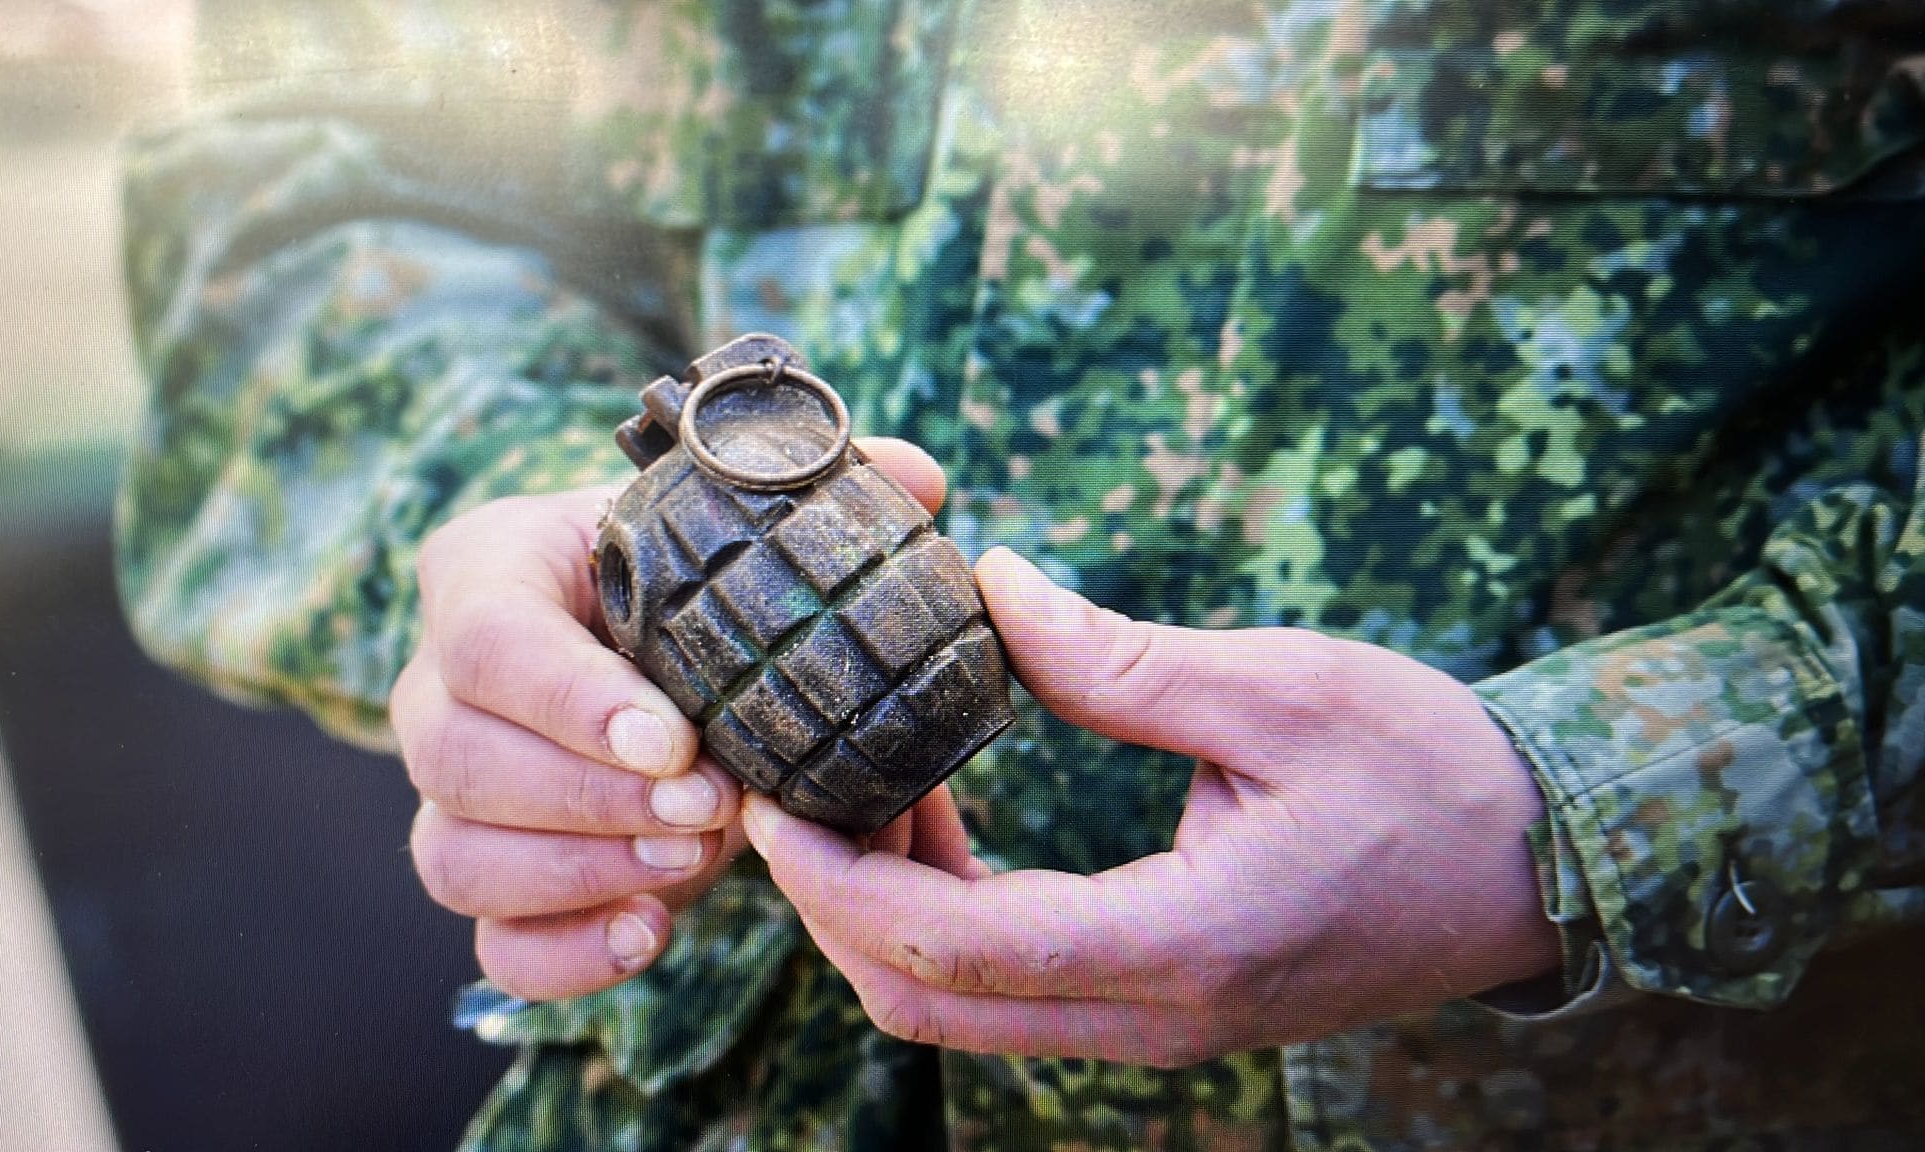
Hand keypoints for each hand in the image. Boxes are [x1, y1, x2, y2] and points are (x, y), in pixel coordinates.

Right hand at [389, 439, 948, 1000]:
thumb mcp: (722, 522)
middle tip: (711, 809)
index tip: (675, 742)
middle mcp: (438, 687)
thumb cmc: (680, 574)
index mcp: (485, 573)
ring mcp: (451, 795)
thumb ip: (808, 495)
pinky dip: (564, 954)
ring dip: (581, 873)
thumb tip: (919, 479)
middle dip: (591, 798)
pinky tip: (650, 934)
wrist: (647, 652)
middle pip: (458, 759)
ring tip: (694, 864)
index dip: (573, 701)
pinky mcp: (489, 877)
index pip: (489, 640)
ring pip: (456, 857)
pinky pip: (491, 942)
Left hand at [744, 550, 1561, 1065]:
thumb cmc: (1427, 768)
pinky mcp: (1170, 1006)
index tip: (765, 801)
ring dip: (888, 910)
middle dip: (835, 903)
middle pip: (928, 1002)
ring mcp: (1163, 1027)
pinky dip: (950, 917)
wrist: (1539, 862)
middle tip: (793, 782)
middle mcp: (1157, 1016)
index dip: (833, 884)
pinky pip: (1017, 988)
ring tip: (872, 779)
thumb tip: (991, 588)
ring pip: (963, 1007)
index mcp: (1181, 944)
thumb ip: (1117, 660)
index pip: (950, 949)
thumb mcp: (1278, 690)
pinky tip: (947, 813)